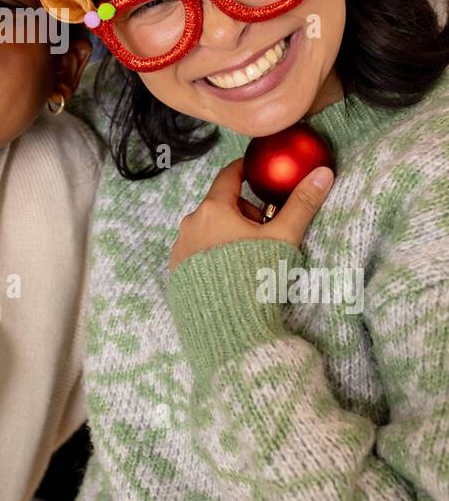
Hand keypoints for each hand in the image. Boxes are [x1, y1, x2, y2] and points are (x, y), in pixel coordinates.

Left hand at [169, 157, 333, 271]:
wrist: (228, 328)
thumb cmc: (255, 278)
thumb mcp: (282, 238)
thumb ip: (302, 203)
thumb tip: (323, 172)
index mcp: (213, 209)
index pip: (228, 176)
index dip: (244, 171)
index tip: (256, 173)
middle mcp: (190, 224)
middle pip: (221, 205)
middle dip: (244, 213)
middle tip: (265, 233)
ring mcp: (180, 248)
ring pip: (209, 229)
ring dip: (228, 234)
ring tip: (248, 258)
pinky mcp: (176, 271)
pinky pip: (197, 251)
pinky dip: (213, 254)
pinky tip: (230, 273)